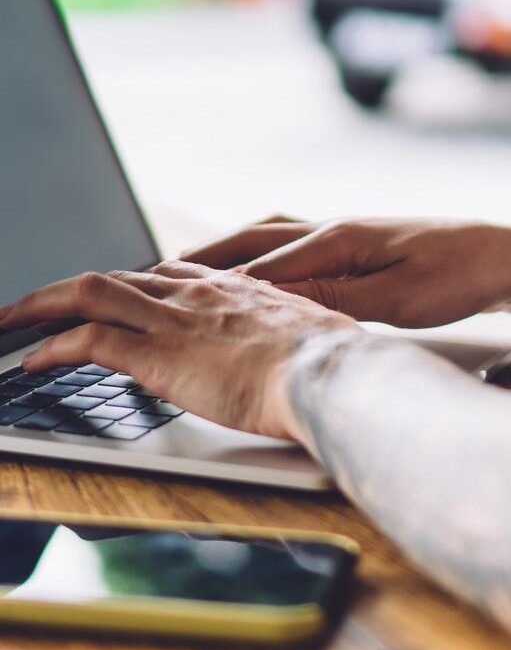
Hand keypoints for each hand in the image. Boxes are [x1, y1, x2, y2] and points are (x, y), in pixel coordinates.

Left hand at [0, 263, 359, 439]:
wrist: (331, 372)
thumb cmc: (339, 365)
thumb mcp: (321, 342)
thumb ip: (299, 343)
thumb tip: (313, 357)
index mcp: (242, 291)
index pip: (176, 277)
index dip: (140, 285)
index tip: (121, 297)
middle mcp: (202, 295)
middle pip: (123, 277)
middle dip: (75, 289)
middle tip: (42, 304)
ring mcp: (176, 320)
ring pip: (90, 294)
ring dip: (42, 305)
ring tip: (12, 320)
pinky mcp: (157, 354)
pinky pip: (87, 341)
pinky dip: (51, 348)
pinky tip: (31, 362)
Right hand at [183, 217, 510, 327]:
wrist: (508, 257)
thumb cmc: (461, 277)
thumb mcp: (399, 299)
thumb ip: (336, 300)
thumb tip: (275, 305)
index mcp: (339, 239)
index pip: (258, 264)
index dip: (207, 281)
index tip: (162, 296)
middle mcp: (335, 228)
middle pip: (251, 241)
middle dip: (201, 261)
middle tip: (149, 277)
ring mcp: (347, 235)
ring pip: (269, 238)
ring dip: (228, 254)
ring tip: (186, 270)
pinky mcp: (361, 247)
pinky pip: (292, 246)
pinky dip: (259, 255)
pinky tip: (253, 270)